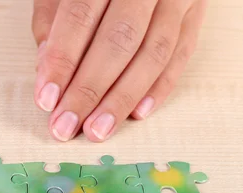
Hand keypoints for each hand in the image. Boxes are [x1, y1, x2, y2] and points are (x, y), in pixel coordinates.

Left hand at [33, 0, 206, 141]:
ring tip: (97, 130)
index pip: (80, 17)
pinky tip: (136, 113)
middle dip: (89, 91)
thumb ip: (51, 18)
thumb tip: (47, 70)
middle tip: (66, 126)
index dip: (62, 62)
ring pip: (153, 53)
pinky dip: (160, 86)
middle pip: (118, 41)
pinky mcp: (196, 9)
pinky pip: (182, 52)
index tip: (47, 100)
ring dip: (122, 99)